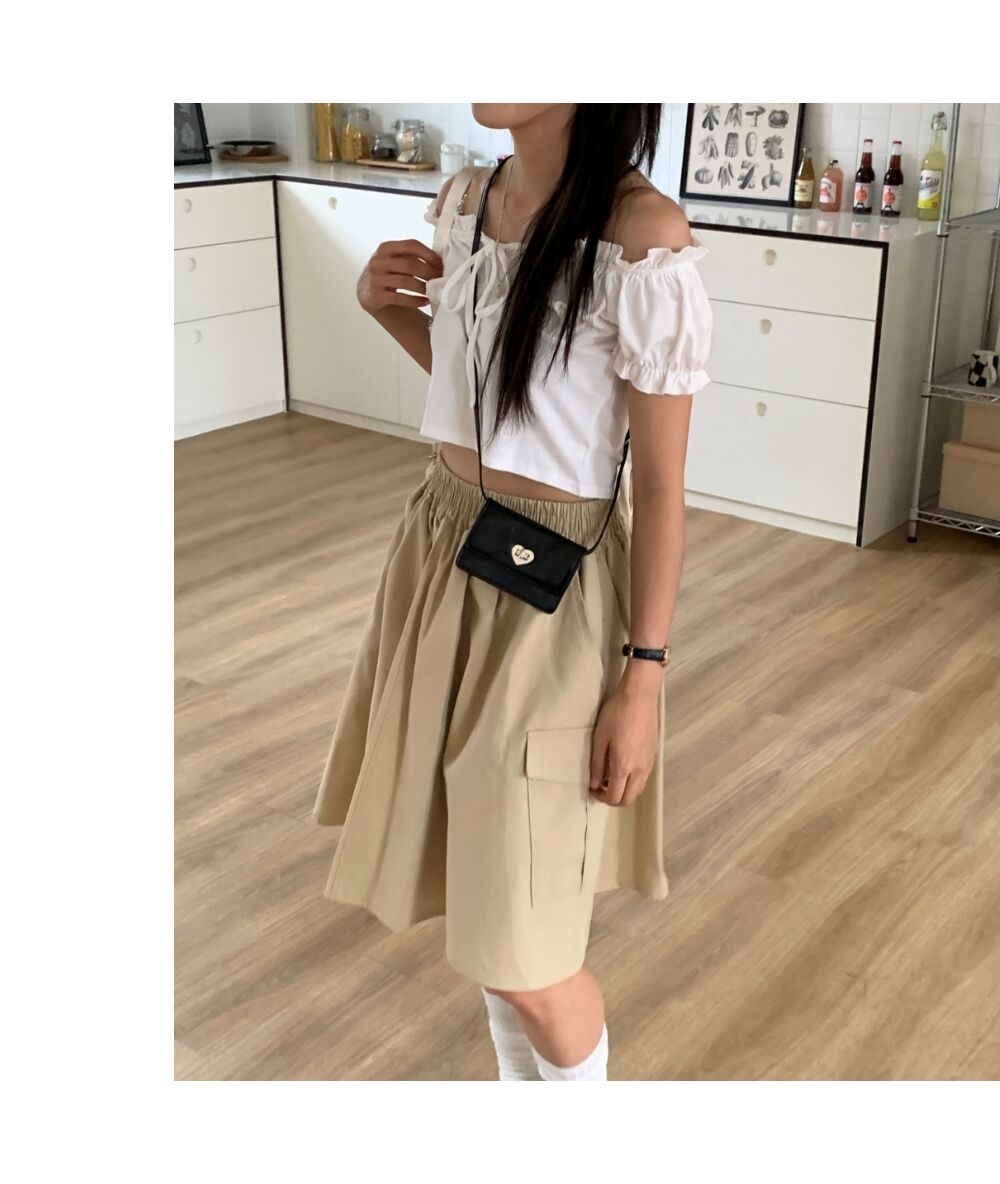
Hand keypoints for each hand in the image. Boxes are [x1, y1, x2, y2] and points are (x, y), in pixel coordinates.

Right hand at [357, 239, 443, 314]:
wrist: (366, 290)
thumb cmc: (388, 271)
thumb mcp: (395, 258)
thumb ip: (412, 256)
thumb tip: (439, 262)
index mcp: (386, 247)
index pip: (411, 245)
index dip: (429, 254)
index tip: (441, 264)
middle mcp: (379, 261)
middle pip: (410, 265)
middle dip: (429, 273)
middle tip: (440, 280)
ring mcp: (376, 279)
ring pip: (405, 282)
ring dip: (423, 287)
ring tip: (434, 292)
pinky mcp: (376, 296)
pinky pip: (400, 298)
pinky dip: (415, 300)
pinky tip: (425, 301)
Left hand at [588, 685, 659, 807]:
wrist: (639, 697)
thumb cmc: (616, 714)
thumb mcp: (600, 738)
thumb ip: (597, 764)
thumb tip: (594, 784)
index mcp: (624, 765)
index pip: (615, 796)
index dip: (602, 798)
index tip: (593, 789)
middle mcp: (640, 769)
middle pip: (629, 799)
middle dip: (614, 799)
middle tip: (601, 787)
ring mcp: (649, 763)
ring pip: (638, 790)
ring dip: (625, 791)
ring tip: (611, 777)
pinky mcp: (654, 755)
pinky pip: (644, 778)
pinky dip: (633, 781)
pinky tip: (624, 766)